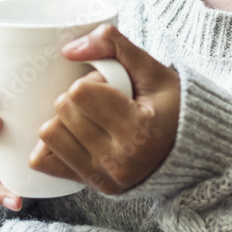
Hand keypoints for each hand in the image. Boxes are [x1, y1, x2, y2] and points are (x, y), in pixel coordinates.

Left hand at [28, 24, 180, 195]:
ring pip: (49, 135)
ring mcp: (103, 177)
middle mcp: (120, 160)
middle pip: (63, 111)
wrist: (188, 149)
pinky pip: (44, 161)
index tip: (113, 88)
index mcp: (139, 131)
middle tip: (104, 102)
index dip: (92, 81)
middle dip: (77, 98)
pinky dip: (53, 144)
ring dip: (64, 119)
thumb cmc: (171, 107)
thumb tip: (68, 50)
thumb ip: (114, 45)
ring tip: (92, 119)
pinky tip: (76, 136)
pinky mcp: (91, 186)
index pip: (80, 93)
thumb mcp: (153, 70)